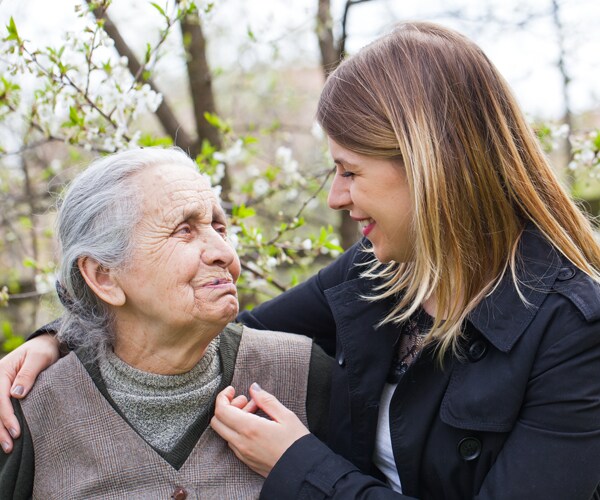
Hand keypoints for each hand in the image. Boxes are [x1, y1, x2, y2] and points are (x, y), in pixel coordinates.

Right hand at [0, 334, 59, 452]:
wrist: (46, 345)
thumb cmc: (44, 351)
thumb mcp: (39, 358)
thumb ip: (28, 374)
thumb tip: (16, 394)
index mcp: (1, 371)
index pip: (0, 398)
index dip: (7, 416)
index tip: (16, 432)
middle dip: (0, 429)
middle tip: (9, 446)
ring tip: (7, 447)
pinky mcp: (3, 393)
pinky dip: (0, 423)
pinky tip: (4, 436)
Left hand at [211, 383, 309, 476]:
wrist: (303, 472)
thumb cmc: (297, 443)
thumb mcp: (286, 416)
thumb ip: (266, 400)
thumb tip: (253, 388)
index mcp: (250, 428)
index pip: (221, 411)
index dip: (223, 397)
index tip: (233, 389)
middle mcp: (241, 442)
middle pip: (217, 422)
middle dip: (226, 407)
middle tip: (245, 400)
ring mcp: (242, 453)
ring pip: (224, 432)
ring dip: (233, 418)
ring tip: (255, 412)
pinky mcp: (246, 461)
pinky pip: (232, 442)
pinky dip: (237, 430)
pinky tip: (254, 425)